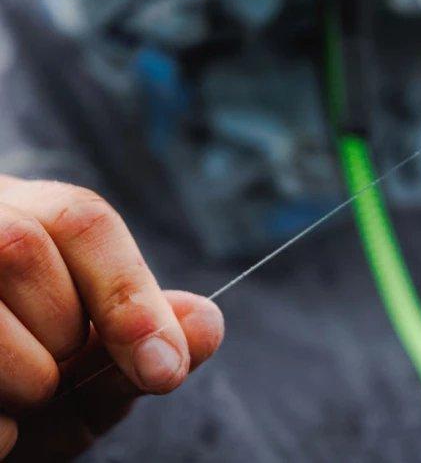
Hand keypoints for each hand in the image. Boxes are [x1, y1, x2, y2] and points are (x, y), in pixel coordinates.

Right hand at [0, 176, 223, 459]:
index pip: (78, 220)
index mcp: (15, 214)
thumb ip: (141, 341)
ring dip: (20, 382)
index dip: (128, 295)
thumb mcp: (84, 365)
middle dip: (59, 340)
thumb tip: (206, 324)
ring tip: (15, 402)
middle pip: (22, 251)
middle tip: (51, 381)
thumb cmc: (19, 383)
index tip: (164, 371)